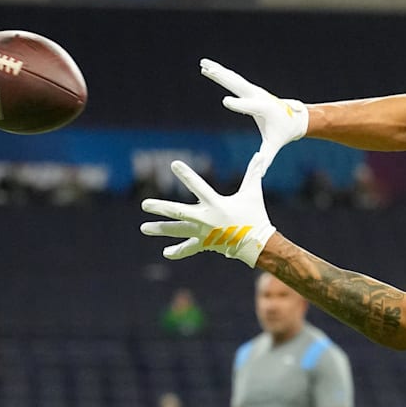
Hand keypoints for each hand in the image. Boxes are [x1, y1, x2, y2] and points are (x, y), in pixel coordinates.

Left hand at [140, 155, 276, 266]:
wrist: (257, 244)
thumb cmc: (255, 216)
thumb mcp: (253, 193)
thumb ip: (254, 173)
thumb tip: (261, 154)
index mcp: (215, 203)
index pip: (197, 185)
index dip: (186, 174)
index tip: (173, 164)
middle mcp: (205, 218)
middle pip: (178, 211)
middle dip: (160, 207)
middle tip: (144, 205)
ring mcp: (203, 232)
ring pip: (178, 230)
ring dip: (160, 229)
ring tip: (144, 228)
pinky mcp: (205, 244)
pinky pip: (189, 248)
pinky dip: (178, 252)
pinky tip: (166, 253)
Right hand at [201, 58, 307, 168]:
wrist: (295, 118)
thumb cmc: (283, 132)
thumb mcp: (274, 145)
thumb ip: (267, 157)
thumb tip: (260, 175)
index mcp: (264, 109)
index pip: (249, 106)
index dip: (238, 104)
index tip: (224, 101)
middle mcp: (258, 96)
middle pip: (237, 85)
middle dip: (223, 78)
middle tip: (207, 70)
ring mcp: (253, 91)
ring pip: (233, 79)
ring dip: (218, 71)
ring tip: (203, 64)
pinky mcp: (249, 89)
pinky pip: (233, 79)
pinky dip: (221, 73)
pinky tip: (209, 68)